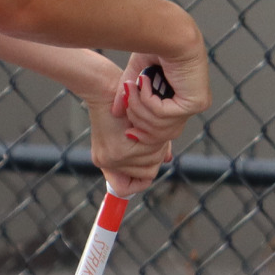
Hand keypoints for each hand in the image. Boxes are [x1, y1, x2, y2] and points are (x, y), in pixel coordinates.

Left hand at [80, 59, 164, 195]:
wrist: (106, 87)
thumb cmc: (122, 103)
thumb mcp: (134, 128)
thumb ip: (149, 148)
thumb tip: (168, 160)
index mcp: (106, 159)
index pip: (126, 188)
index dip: (139, 178)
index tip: (145, 158)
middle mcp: (106, 163)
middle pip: (147, 173)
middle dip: (155, 154)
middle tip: (148, 133)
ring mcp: (111, 160)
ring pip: (151, 165)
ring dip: (156, 147)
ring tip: (146, 128)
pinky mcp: (118, 152)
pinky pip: (150, 156)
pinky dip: (154, 142)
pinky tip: (146, 127)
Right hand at [117, 45, 209, 152]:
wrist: (168, 30)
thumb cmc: (153, 43)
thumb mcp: (137, 73)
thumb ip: (130, 95)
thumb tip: (116, 114)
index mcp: (182, 97)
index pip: (165, 130)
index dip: (145, 132)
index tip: (128, 130)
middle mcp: (192, 103)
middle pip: (160, 133)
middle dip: (137, 117)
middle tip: (127, 95)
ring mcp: (196, 104)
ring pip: (159, 125)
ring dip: (140, 105)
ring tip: (134, 84)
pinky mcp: (195, 102)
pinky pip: (163, 114)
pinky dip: (148, 98)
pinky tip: (145, 80)